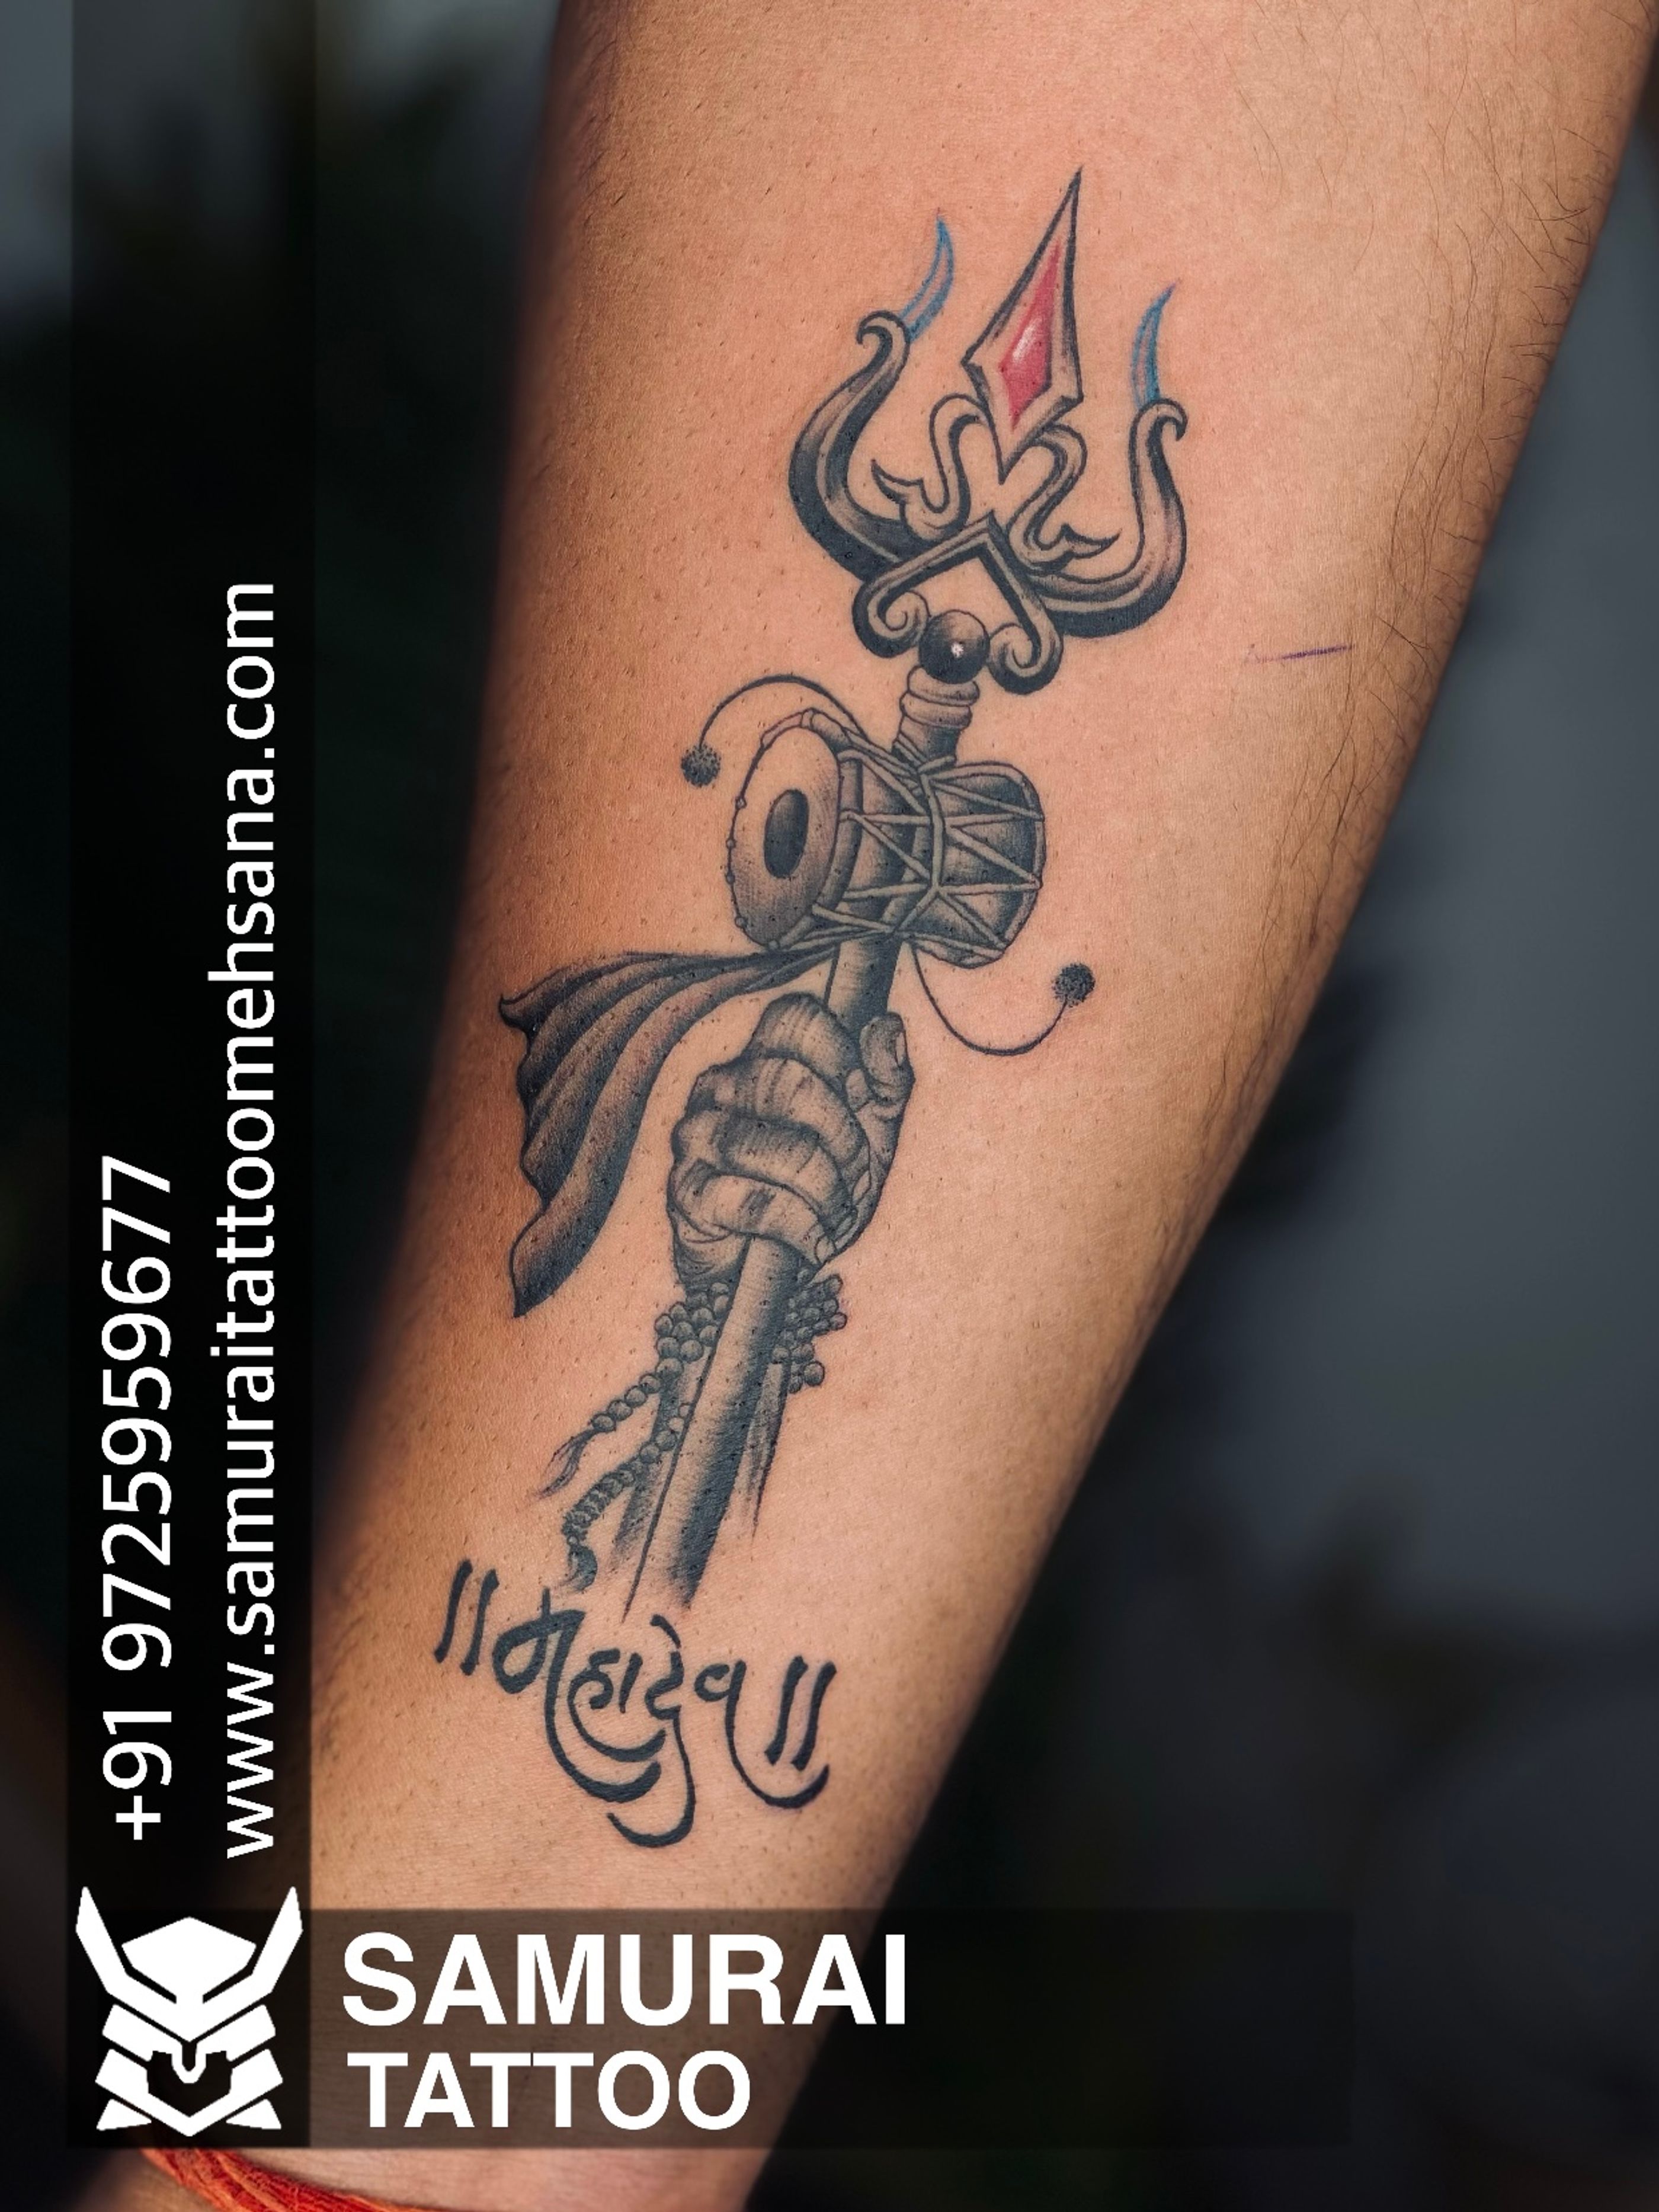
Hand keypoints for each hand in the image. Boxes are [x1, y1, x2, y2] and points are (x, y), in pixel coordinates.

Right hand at [668, 992, 911, 1285]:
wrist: (772, 1268)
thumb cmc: (821, 1190)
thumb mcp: (870, 1137)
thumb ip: (885, 1083)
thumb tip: (887, 1026)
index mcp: (763, 1058)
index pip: (795, 1017)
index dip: (842, 1055)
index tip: (862, 1098)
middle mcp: (720, 1086)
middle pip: (790, 1083)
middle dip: (842, 1137)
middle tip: (856, 1174)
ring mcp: (697, 1137)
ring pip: (777, 1148)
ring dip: (825, 1189)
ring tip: (834, 1213)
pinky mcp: (687, 1193)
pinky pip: (755, 1203)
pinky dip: (799, 1227)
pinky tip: (811, 1241)